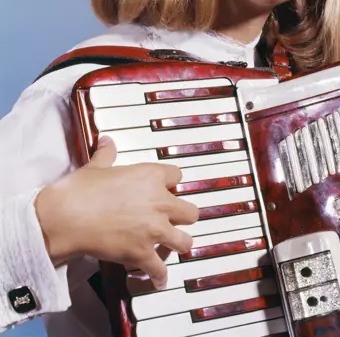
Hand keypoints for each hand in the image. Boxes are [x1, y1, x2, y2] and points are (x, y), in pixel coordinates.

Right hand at [35, 136, 198, 289]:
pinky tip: (158, 279)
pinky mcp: (141, 253)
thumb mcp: (96, 166)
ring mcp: (153, 229)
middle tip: (173, 220)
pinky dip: (159, 276)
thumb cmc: (80, 190)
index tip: (166, 189)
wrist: (67, 216)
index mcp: (150, 176)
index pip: (177, 176)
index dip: (171, 183)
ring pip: (184, 241)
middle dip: (182, 217)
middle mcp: (159, 202)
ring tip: (171, 247)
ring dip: (177, 245)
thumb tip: (107, 142)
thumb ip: (107, 154)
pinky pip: (159, 269)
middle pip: (190, 212)